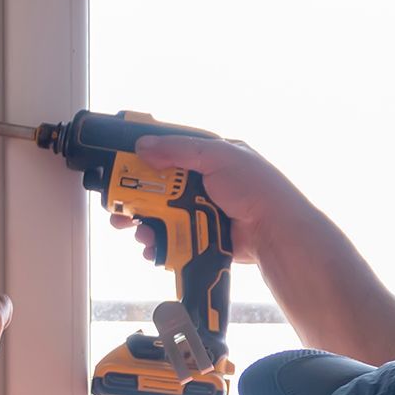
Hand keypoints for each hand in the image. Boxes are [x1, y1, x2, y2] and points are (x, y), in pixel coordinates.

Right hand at [112, 135, 315, 264]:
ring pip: (163, 217)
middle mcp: (204, 184)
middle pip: (159, 190)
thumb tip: (143, 146)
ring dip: (146, 225)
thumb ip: (179, 149)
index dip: (142, 162)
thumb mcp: (218, 156)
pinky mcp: (204, 235)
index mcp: (210, 158)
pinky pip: (175, 238)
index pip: (168, 153)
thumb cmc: (257, 188)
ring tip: (138, 233)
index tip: (121, 171)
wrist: (276, 232)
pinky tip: (153, 247)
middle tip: (118, 211)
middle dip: (136, 201)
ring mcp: (203, 211)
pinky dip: (162, 243)